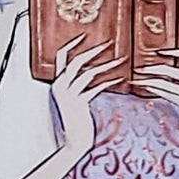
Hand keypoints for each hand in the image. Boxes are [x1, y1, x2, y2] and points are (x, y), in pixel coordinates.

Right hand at [46, 33, 122, 154]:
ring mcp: (67, 95)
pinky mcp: (78, 104)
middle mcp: (59, 86)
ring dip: (107, 65)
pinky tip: (119, 80)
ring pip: (87, 72)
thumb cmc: (77, 122)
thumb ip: (78, 86)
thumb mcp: (73, 100)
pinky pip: (95, 88)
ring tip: (121, 60)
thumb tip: (91, 71)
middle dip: (93, 50)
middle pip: (75, 60)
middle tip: (109, 43)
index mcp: (57, 83)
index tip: (85, 35)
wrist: (74, 143)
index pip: (61, 56)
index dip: (73, 44)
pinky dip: (108, 82)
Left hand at [132, 44, 178, 137]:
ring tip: (137, 80)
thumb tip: (163, 65)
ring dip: (148, 81)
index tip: (160, 53)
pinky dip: (156, 90)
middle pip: (171, 69)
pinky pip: (167, 94)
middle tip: (139, 69)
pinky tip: (147, 87)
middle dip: (152, 69)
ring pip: (165, 83)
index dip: (176, 51)